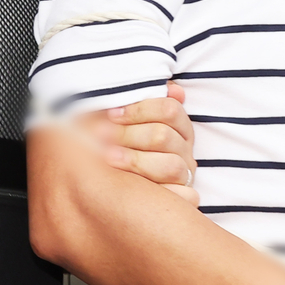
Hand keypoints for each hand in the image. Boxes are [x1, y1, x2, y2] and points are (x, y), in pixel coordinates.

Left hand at [95, 81, 197, 203]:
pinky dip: (158, 190)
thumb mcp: (127, 116)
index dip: (139, 110)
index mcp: (179, 125)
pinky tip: (130, 184)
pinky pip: (181, 195)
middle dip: (129, 135)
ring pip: (170, 166)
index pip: (169, 110)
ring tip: (107, 157)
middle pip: (163, 136)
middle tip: (99, 135)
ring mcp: (184, 173)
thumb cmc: (120, 139)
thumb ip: (142, 97)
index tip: (111, 114)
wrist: (119, 180)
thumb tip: (171, 88)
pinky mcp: (183, 196)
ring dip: (135, 160)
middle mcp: (185, 148)